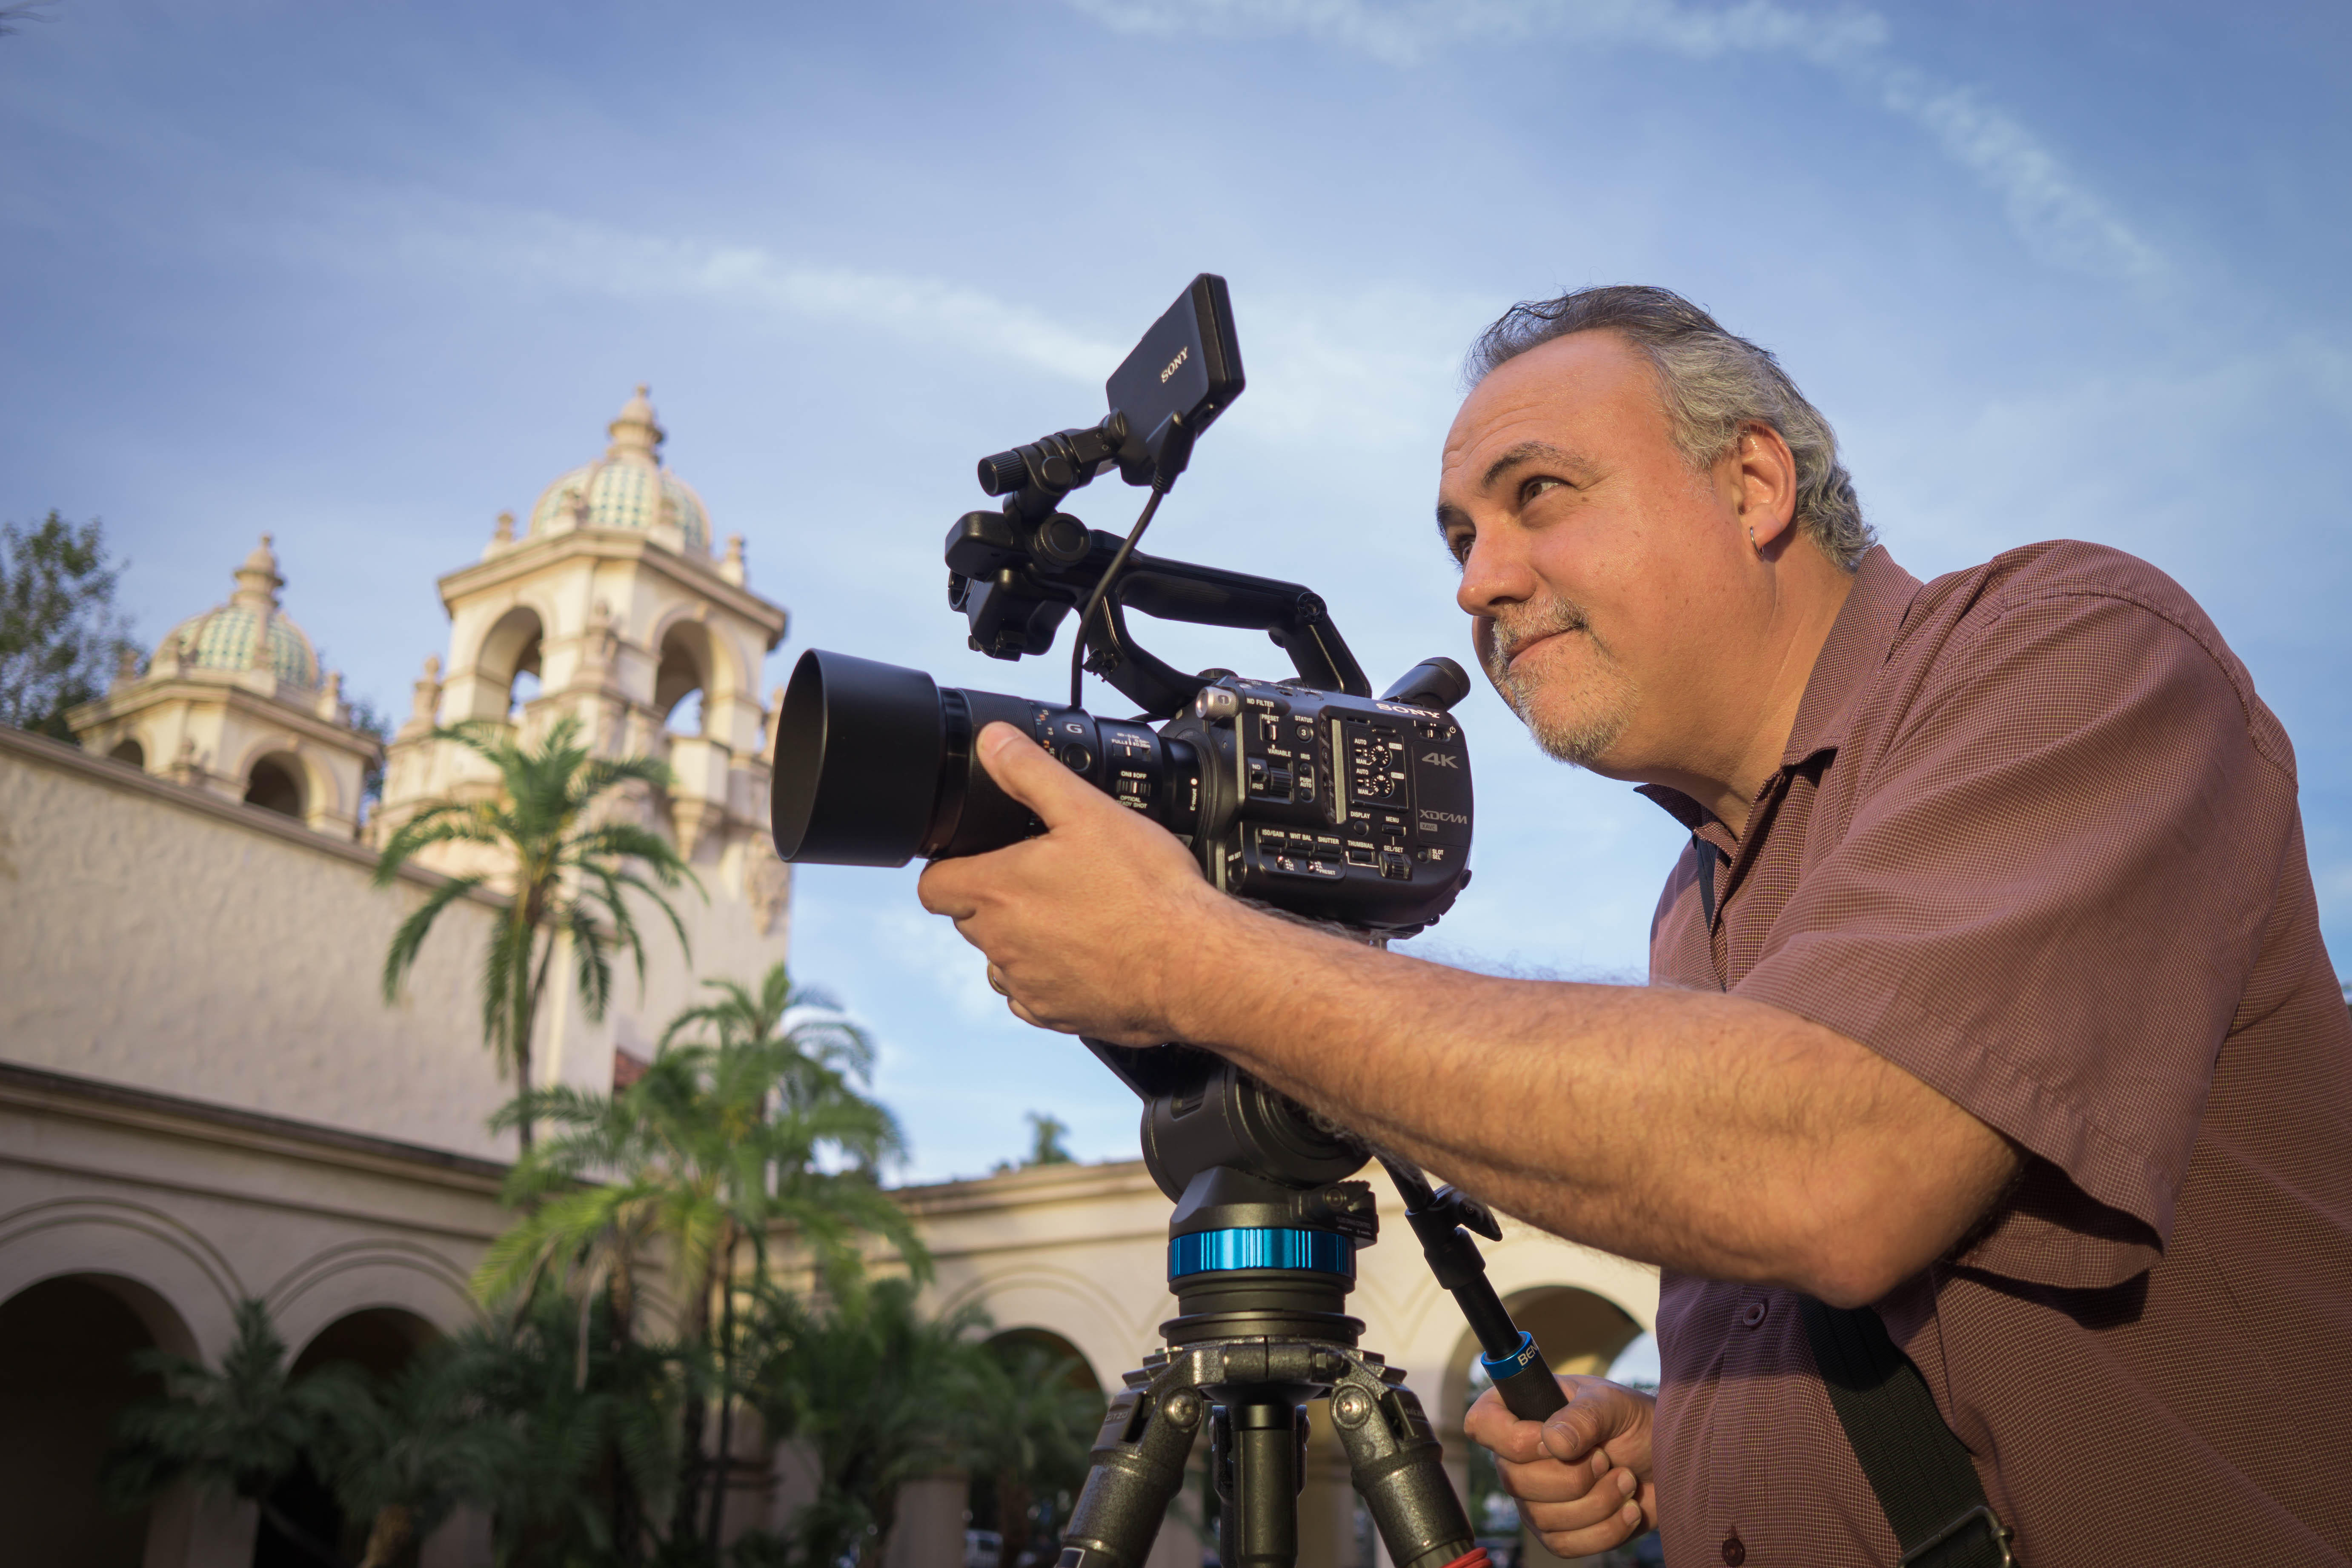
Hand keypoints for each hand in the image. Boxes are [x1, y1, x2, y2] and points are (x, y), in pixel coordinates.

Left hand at [916, 721, 1234, 1043]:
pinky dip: (1050, 975)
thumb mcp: (1088, 810)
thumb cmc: (1146, 890)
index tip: (980, 858)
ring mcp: (1028, 984)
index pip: (932, 886)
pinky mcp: (1057, 1015)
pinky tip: (1089, 953)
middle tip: (1047, 877)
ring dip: (1021, 938)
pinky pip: (1034, 995)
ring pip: (1002, 958)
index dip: (950, 867)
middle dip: (995, 897)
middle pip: (970, 918)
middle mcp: (1000, 945)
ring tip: (1073, 915)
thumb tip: (993, 742)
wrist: (1193, 964)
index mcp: (996, 891)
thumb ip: (1031, 772)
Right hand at [1464, 1375, 1657, 1556]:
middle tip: (1607, 1458)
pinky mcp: (1556, 1533)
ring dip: (1598, 1502)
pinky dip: (1607, 1529)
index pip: (1482, 1424)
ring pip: (1544, 1518)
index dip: (1512, 1439)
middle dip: (1574, 1476)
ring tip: (1626, 1479)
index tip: (1555, 1441)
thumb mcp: (1613, 1405)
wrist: (1661, 1461)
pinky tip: (1629, 1508)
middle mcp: (1516, 1459)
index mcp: (1518, 1413)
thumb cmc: (1631, 1422)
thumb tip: (1553, 1442)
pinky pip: (1566, 1545)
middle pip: (1516, 1481)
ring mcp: (1532, 1500)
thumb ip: (1583, 1416)